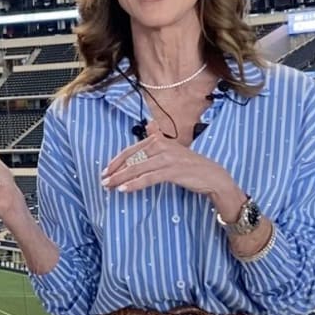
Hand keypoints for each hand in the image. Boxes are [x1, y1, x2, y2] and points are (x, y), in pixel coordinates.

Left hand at [101, 122, 243, 215]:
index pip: (131, 150)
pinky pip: (148, 178)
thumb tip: (149, 125)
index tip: (106, 170)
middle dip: (115, 171)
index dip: (116, 161)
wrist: (212, 176)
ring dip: (120, 178)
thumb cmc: (189, 165)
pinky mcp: (172, 171)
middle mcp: (161, 145)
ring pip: (137, 168)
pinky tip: (124, 189)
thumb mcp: (172, 150)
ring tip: (109, 186)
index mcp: (159, 139)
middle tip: (103, 180)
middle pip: (131, 159)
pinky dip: (134, 184)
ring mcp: (167, 158)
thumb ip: (158, 140)